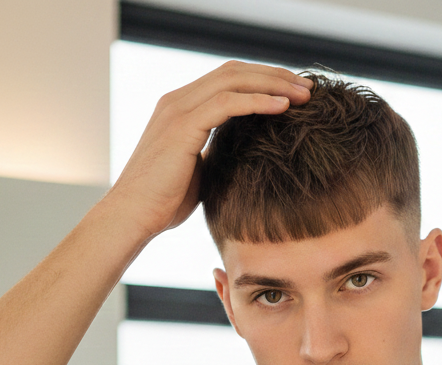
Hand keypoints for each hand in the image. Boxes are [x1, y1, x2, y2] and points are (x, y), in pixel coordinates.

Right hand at [109, 61, 311, 238]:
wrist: (133, 217)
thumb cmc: (163, 204)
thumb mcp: (197, 171)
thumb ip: (215, 154)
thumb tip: (242, 157)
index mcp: (182, 108)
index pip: (228, 80)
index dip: (264, 81)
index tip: (295, 93)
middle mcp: (178, 101)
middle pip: (235, 72)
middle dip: (275, 75)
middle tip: (308, 87)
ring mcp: (178, 110)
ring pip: (234, 80)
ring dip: (273, 84)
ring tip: (304, 95)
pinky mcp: (182, 127)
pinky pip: (227, 103)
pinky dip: (258, 102)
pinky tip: (284, 107)